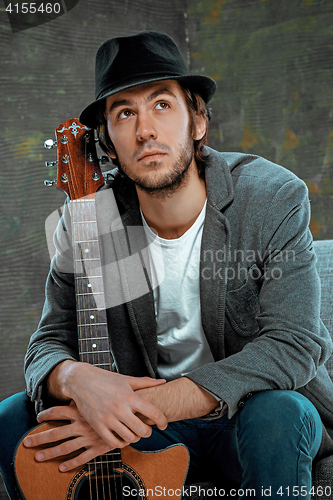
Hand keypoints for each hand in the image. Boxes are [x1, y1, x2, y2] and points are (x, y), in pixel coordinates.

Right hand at [24, 361, 167, 470]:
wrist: (81, 381)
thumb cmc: (106, 379)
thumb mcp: (126, 379)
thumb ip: (145, 382)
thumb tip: (162, 381)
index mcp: (130, 396)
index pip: (153, 413)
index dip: (163, 421)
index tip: (164, 424)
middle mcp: (120, 408)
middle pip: (142, 430)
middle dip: (148, 432)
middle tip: (147, 429)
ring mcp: (108, 418)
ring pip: (129, 438)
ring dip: (135, 438)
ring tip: (135, 433)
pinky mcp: (98, 426)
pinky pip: (113, 443)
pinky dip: (121, 443)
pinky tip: (122, 437)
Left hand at [24, 402, 113, 471]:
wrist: (132, 413)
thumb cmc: (115, 402)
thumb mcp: (98, 396)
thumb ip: (85, 398)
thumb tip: (75, 395)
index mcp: (80, 411)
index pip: (57, 412)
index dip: (46, 415)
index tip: (38, 417)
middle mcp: (81, 425)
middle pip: (55, 433)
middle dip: (39, 438)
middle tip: (27, 443)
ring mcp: (88, 437)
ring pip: (64, 447)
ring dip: (50, 453)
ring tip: (38, 457)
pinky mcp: (97, 447)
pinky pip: (81, 457)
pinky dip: (71, 463)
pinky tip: (61, 467)